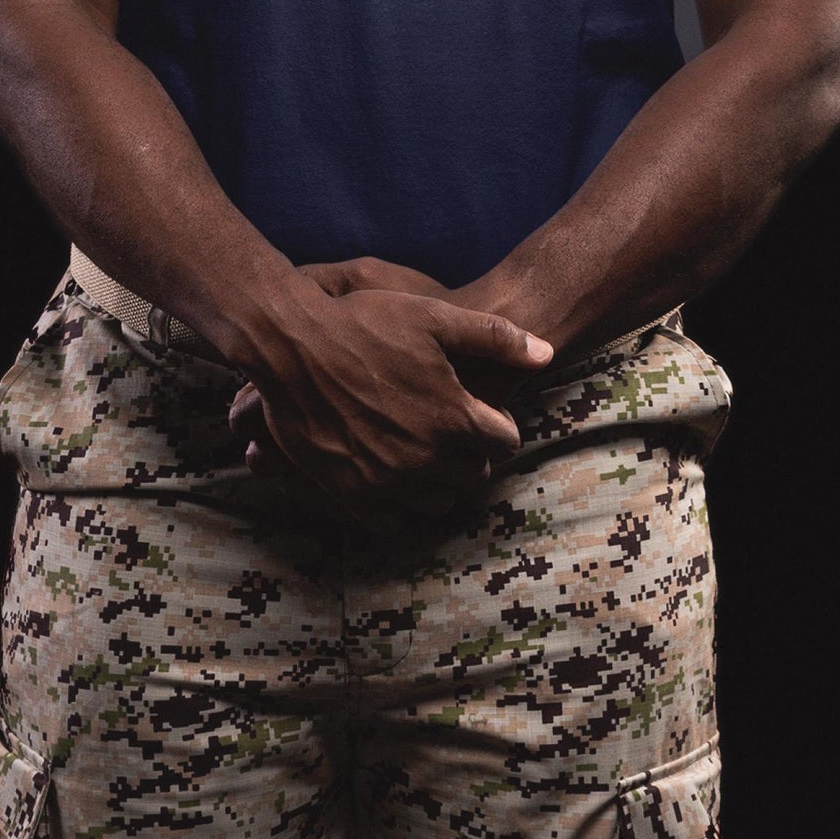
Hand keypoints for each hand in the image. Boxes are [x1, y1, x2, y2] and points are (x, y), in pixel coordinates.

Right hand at [227, 275, 551, 534]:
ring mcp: (386, 482)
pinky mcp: (349, 494)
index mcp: (454, 418)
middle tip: (455, 431)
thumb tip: (548, 353)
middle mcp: (425, 459)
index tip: (483, 411)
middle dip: (472, 454)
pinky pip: (391, 522)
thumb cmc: (365, 322)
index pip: (505, 442)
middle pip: (474, 476)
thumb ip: (497, 338)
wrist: (291, 344)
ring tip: (426, 453)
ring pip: (437, 504)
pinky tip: (392, 474)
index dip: (497, 423)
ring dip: (439, 483)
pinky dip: (398, 505)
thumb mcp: (435, 316)